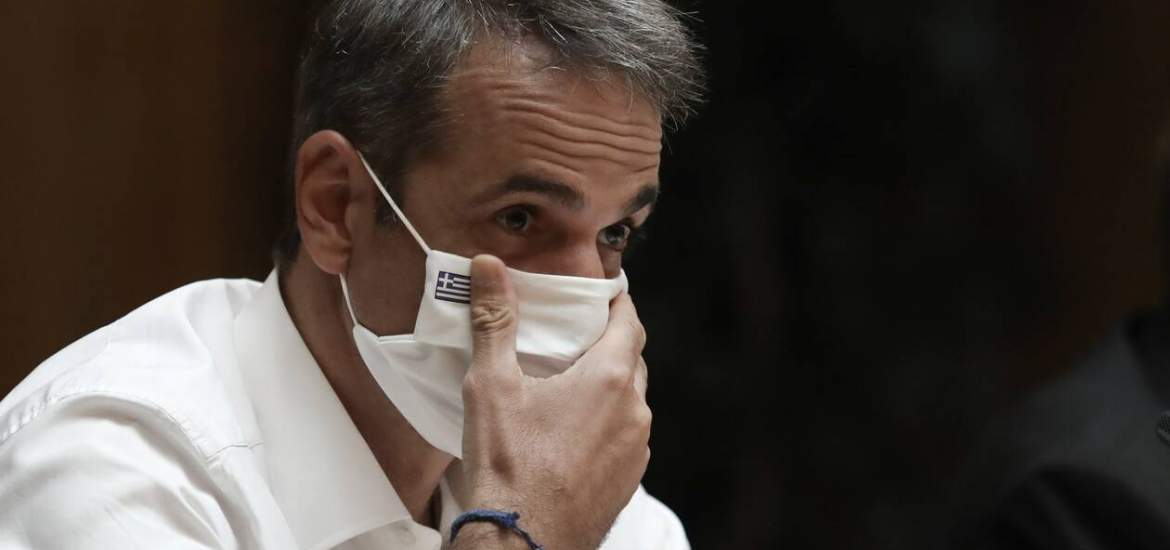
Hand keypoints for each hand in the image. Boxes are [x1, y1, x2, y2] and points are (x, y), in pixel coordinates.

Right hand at [453, 255, 650, 549]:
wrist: (524, 543)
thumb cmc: (508, 466)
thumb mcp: (492, 385)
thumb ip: (494, 320)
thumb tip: (488, 266)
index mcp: (610, 379)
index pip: (629, 321)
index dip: (616, 301)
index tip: (601, 291)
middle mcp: (634, 411)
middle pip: (632, 358)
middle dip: (609, 340)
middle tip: (576, 333)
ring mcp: (636, 448)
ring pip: (631, 399)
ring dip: (608, 385)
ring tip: (568, 383)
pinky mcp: (628, 479)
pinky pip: (625, 435)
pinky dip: (607, 422)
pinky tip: (572, 430)